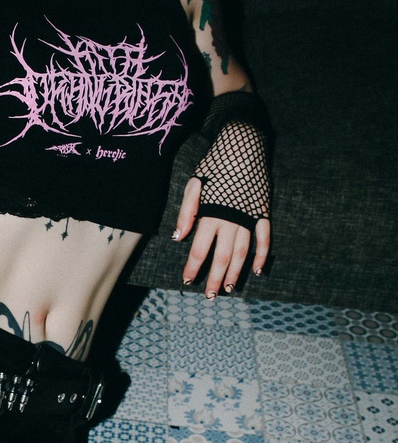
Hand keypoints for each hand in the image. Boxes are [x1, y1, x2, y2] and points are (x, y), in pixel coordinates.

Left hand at [173, 177, 270, 296]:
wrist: (243, 147)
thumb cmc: (214, 165)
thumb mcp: (194, 185)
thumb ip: (186, 213)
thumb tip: (177, 238)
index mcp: (210, 215)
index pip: (199, 250)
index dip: (193, 267)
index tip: (187, 281)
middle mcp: (230, 221)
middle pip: (222, 257)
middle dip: (214, 278)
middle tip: (209, 295)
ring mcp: (248, 218)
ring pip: (243, 252)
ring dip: (236, 272)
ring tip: (229, 288)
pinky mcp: (262, 213)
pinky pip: (264, 239)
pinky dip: (262, 255)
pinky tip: (257, 270)